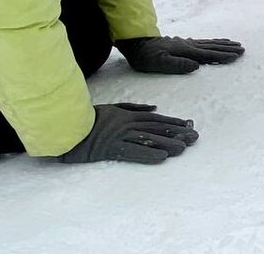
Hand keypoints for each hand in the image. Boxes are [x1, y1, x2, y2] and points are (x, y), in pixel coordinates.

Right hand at [58, 103, 197, 164]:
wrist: (68, 126)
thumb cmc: (90, 118)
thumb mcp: (114, 107)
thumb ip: (134, 107)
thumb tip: (154, 107)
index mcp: (129, 114)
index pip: (156, 119)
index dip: (174, 122)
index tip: (189, 125)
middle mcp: (128, 123)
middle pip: (157, 128)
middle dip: (177, 133)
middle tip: (194, 137)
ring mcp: (121, 135)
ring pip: (149, 139)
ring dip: (168, 144)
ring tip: (183, 148)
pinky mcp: (112, 147)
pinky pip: (133, 151)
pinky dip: (148, 154)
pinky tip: (162, 157)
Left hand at [115, 35, 244, 73]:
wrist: (136, 43)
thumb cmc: (146, 57)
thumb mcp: (158, 63)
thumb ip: (177, 65)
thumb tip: (196, 66)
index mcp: (185, 51)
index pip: (208, 54)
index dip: (222, 55)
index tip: (236, 55)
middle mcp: (188, 45)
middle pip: (211, 47)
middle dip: (227, 48)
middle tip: (242, 49)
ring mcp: (186, 43)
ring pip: (208, 43)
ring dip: (222, 44)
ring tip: (234, 44)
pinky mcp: (182, 44)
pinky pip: (202, 42)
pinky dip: (212, 42)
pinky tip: (215, 43)